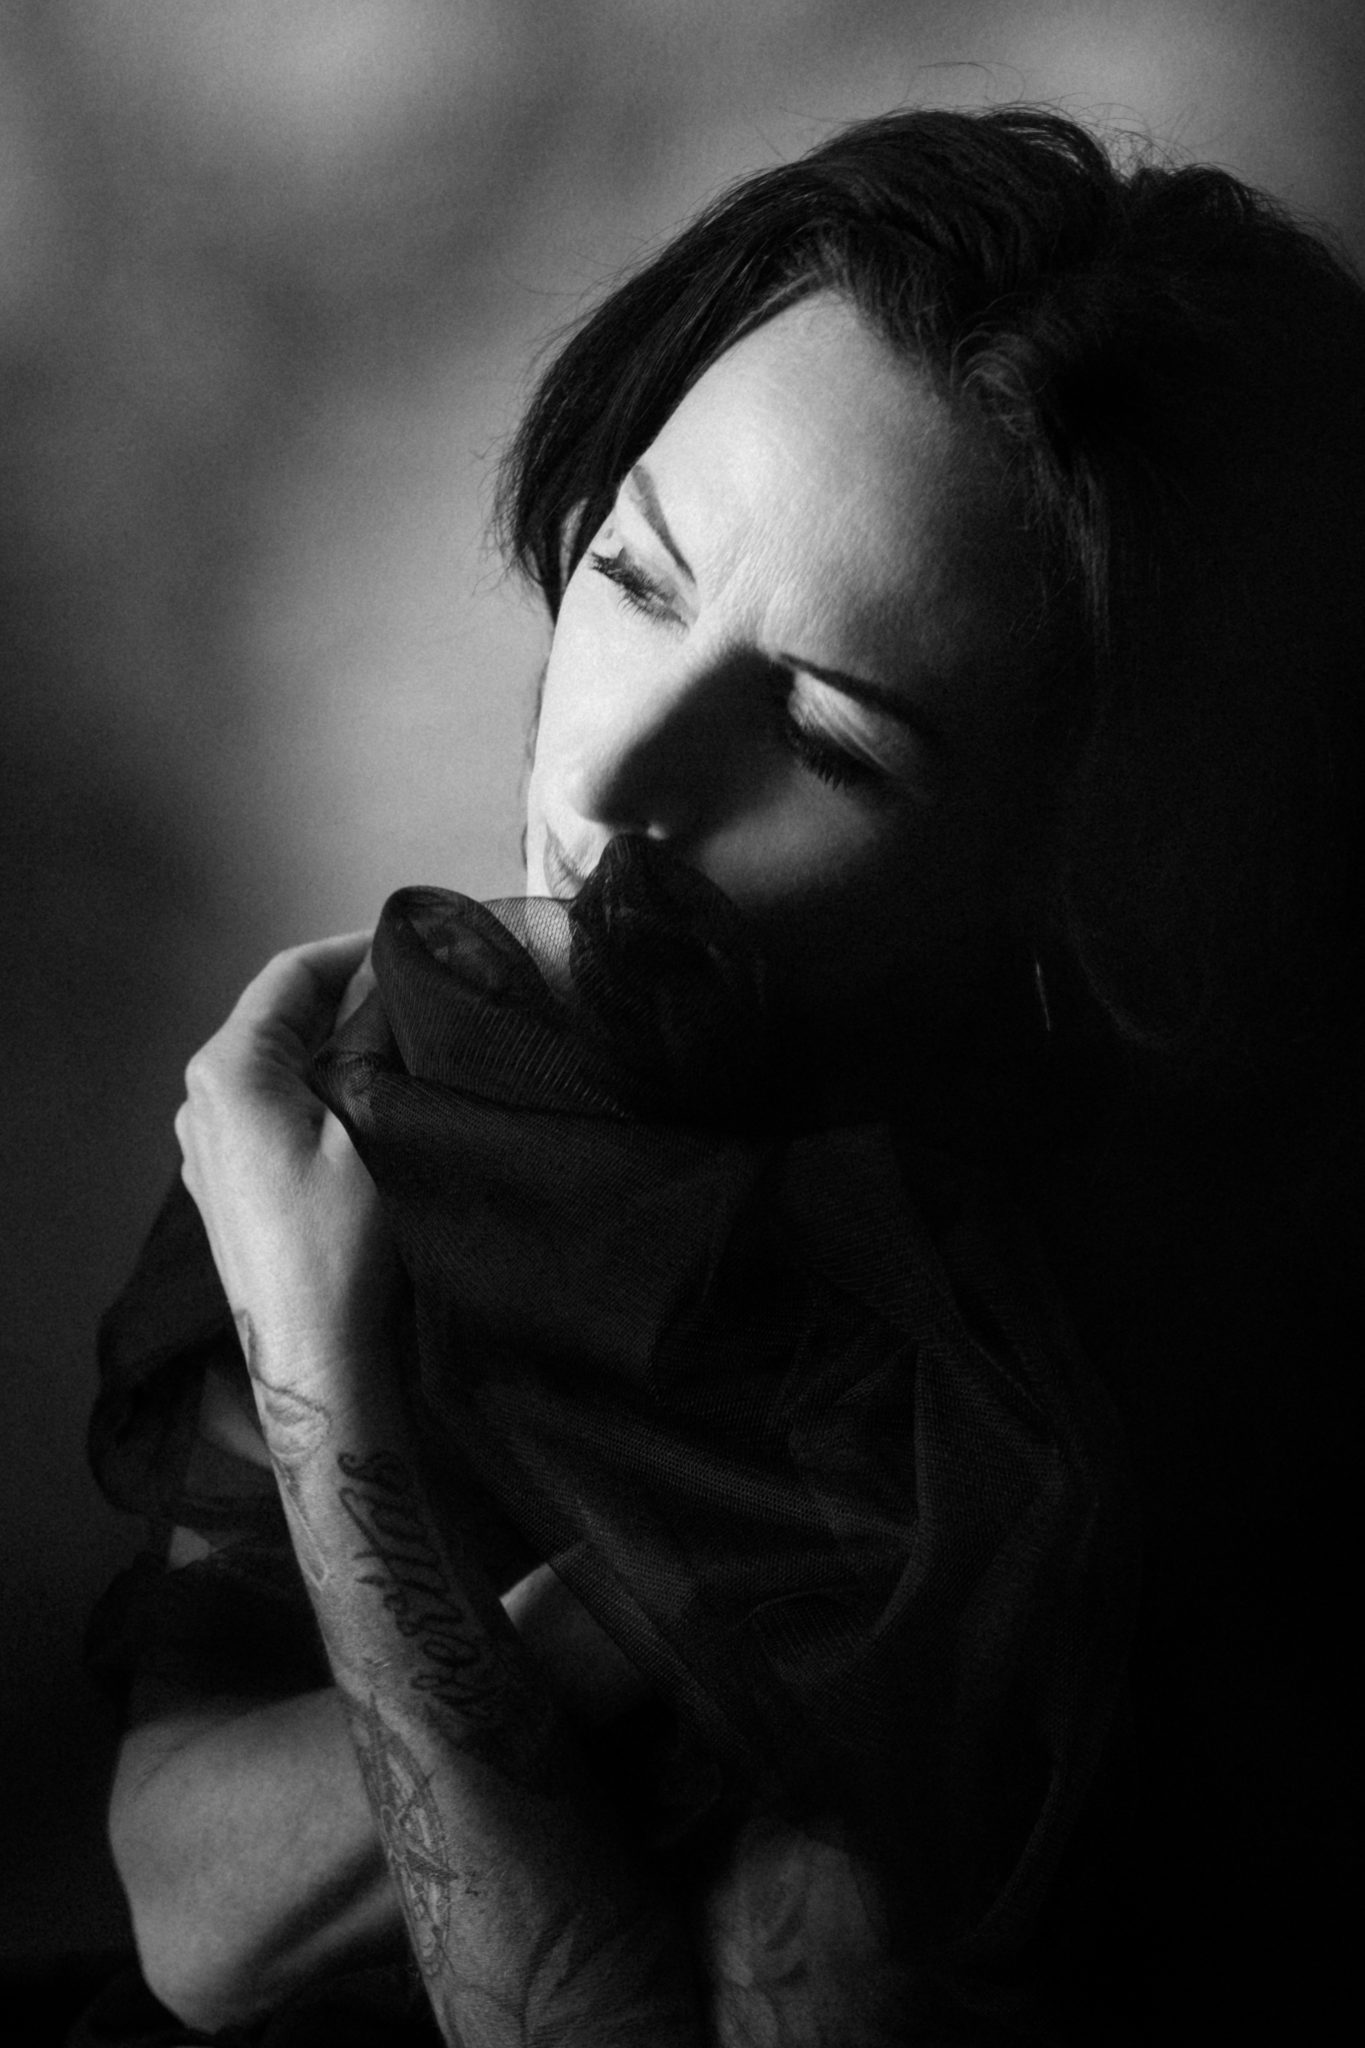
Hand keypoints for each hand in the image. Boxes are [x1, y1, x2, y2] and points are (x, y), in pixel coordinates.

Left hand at [176, 933, 398, 1375]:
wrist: (315, 1352)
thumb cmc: (341, 1243)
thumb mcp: (370, 1123)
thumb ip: (373, 1041)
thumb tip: (388, 984)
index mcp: (228, 1073)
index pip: (289, 976)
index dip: (351, 950)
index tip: (409, 947)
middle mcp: (202, 1101)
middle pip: (280, 1019)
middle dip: (347, 997)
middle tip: (420, 995)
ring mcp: (209, 1145)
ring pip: (279, 1065)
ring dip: (336, 1045)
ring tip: (404, 1044)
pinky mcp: (228, 1182)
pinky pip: (273, 1108)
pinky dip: (318, 1089)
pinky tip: (369, 1104)